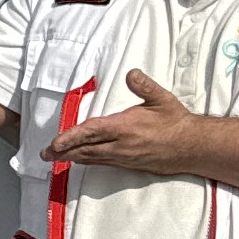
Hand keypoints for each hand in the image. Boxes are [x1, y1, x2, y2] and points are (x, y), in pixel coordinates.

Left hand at [52, 71, 210, 177]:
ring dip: (73, 158)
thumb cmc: (176, 122)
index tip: (55, 142)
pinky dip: (88, 161)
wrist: (193, 147)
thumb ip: (144, 86)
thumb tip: (131, 73)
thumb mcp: (162, 99)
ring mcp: (125, 157)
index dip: (71, 137)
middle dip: (64, 151)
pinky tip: (81, 160)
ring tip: (56, 158)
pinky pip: (104, 164)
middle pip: (86, 149)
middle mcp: (121, 145)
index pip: (91, 132)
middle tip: (45, 154)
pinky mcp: (130, 165)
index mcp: (125, 127)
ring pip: (93, 158)